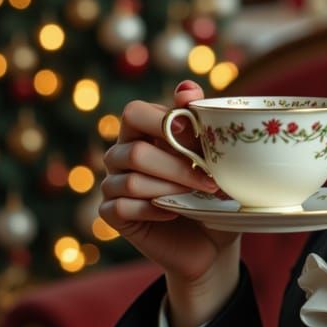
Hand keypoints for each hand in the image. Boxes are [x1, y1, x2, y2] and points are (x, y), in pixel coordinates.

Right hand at [101, 81, 241, 285]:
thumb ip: (199, 123)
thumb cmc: (213, 189)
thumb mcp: (215, 156)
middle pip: (134, 151)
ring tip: (198, 197)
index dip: (162, 122)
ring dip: (170, 189)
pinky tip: (174, 211)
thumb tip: (186, 88)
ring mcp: (113, 183)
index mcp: (143, 131)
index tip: (195, 136)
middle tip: (210, 180)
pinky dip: (154, 208)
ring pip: (131, 180)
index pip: (135, 113)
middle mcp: (122, 153)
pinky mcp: (111, 213)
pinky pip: (123, 206)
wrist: (212, 239)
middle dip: (177, 166)